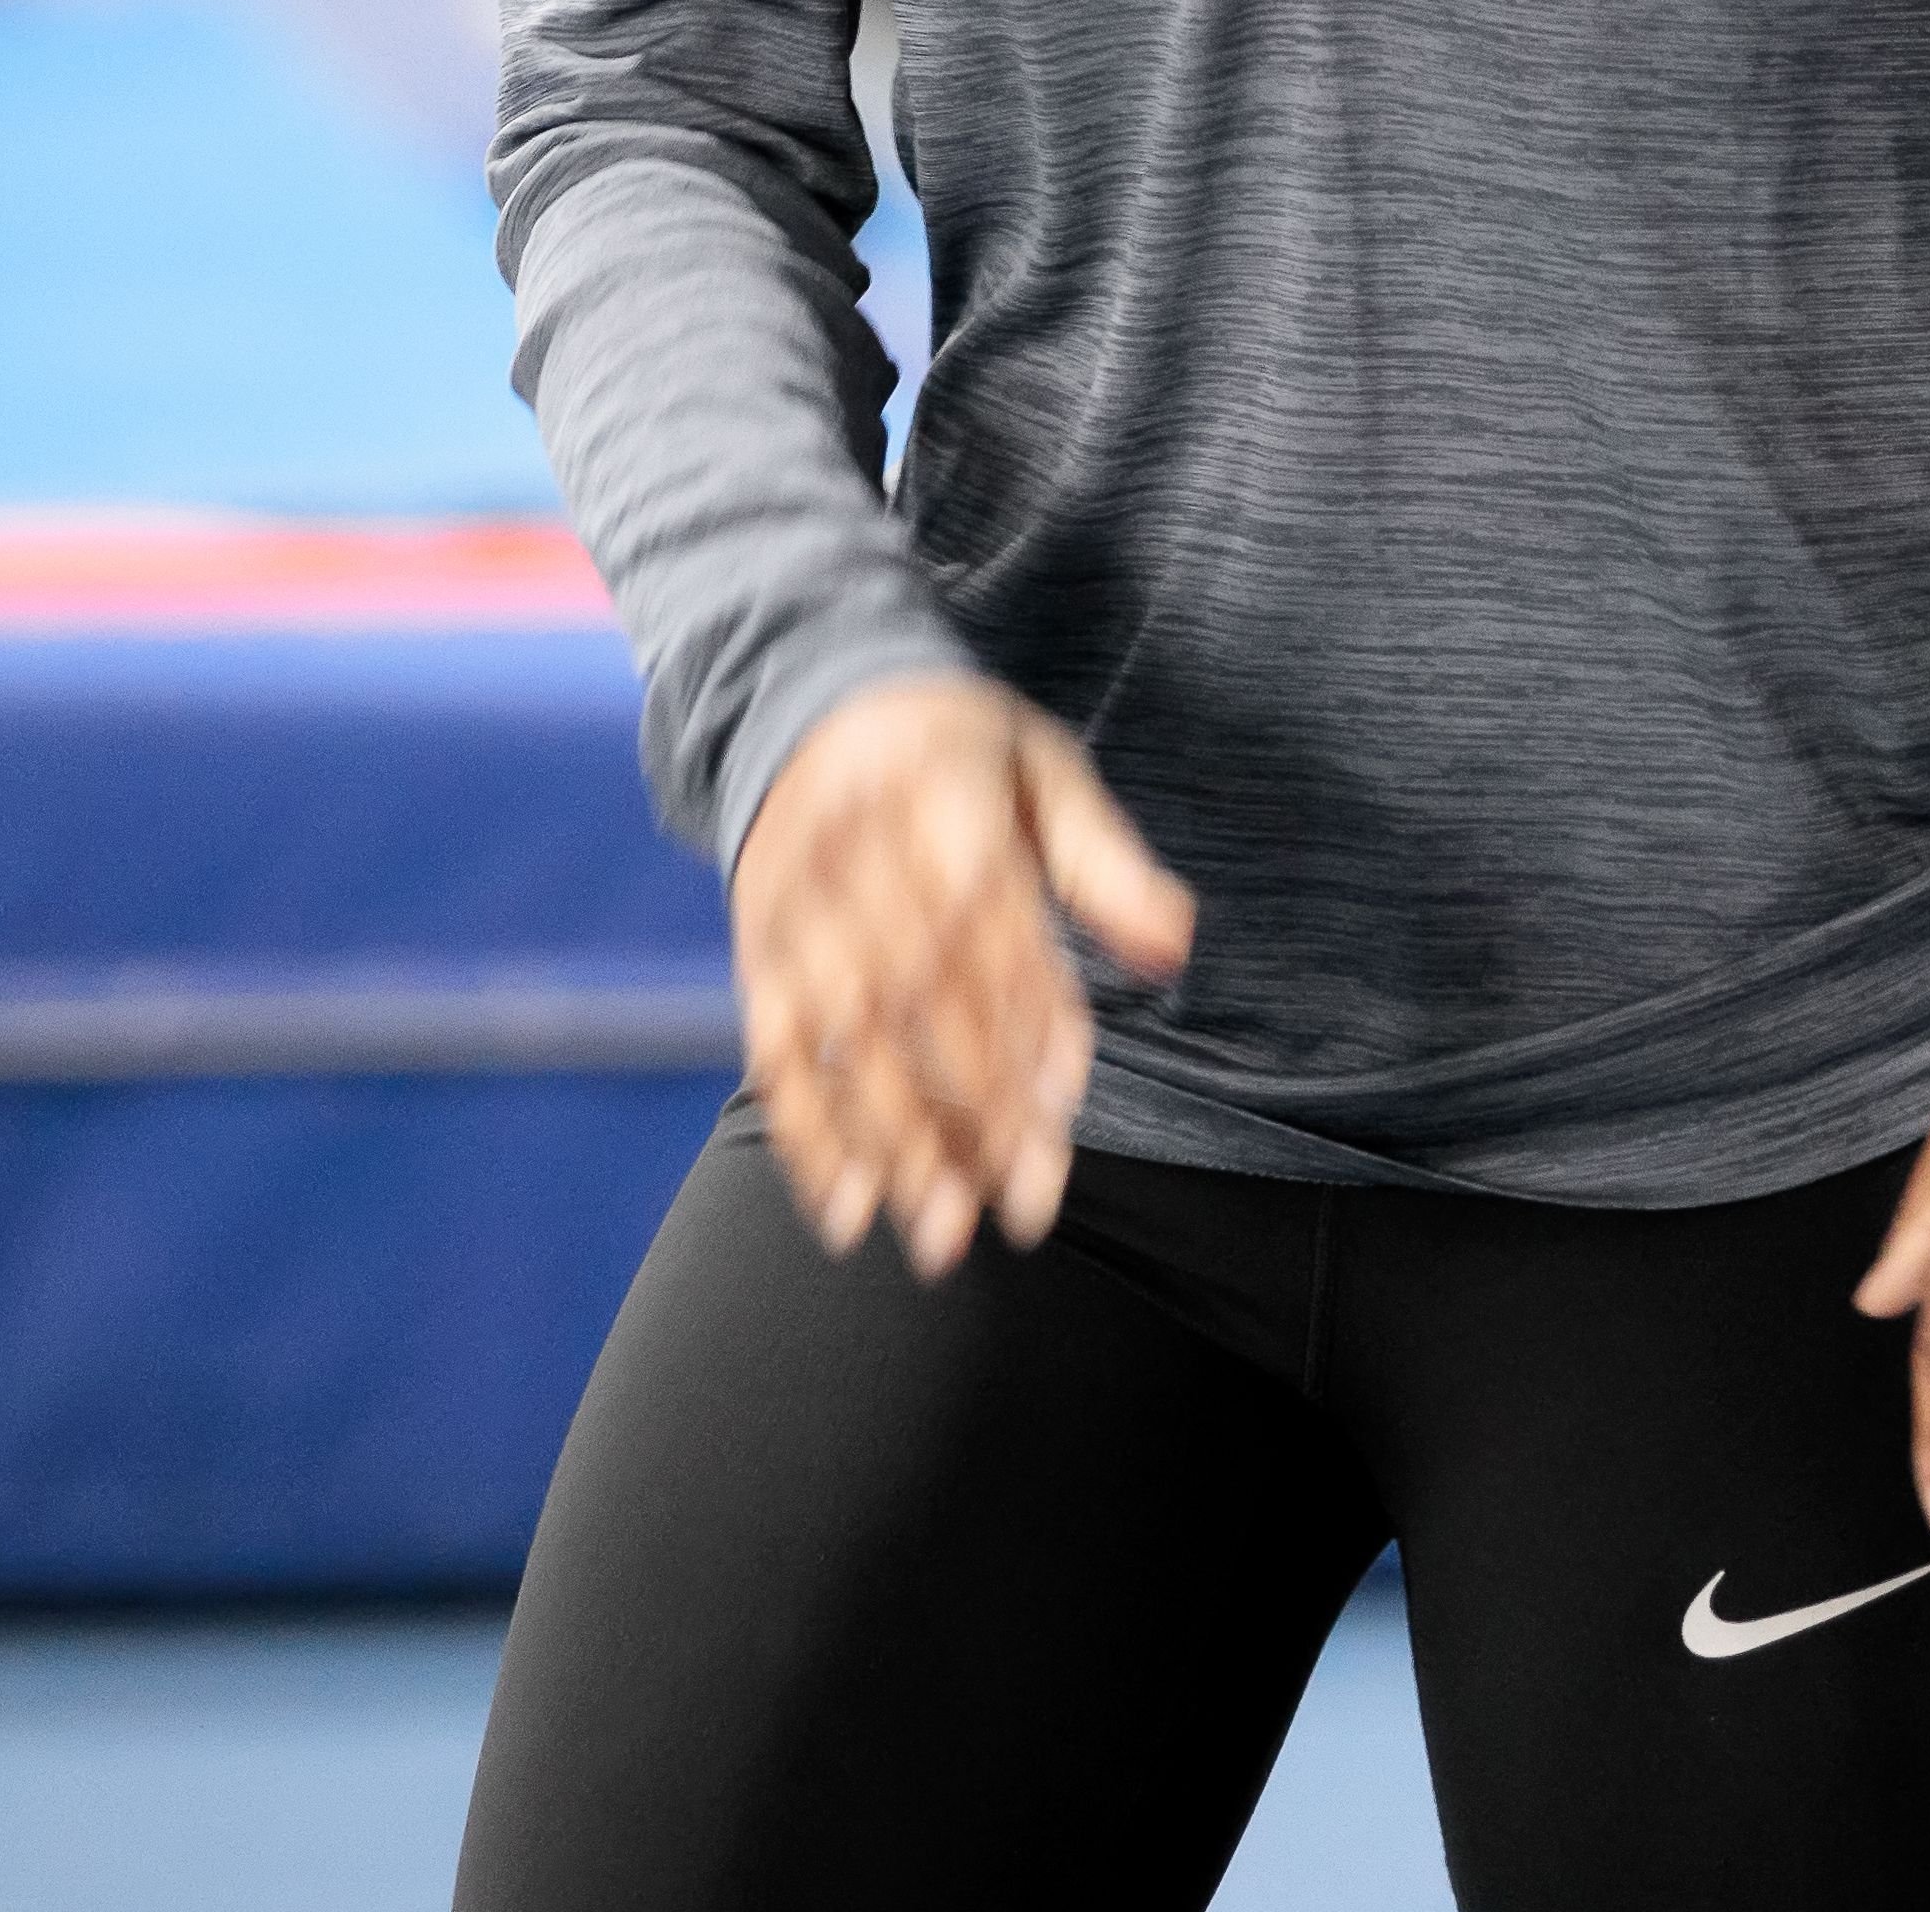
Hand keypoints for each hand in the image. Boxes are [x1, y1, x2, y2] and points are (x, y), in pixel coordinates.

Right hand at [729, 672, 1195, 1279]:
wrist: (810, 694)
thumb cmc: (960, 752)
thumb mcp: (1044, 773)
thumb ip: (1108, 864)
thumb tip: (1175, 950)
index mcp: (942, 791)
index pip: (987, 924)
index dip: (1025, 1019)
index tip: (1064, 1111)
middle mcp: (858, 845)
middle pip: (916, 994)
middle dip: (970, 1108)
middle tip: (1023, 1207)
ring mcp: (795, 897)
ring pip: (843, 1035)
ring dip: (892, 1143)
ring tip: (943, 1235)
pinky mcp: (754, 942)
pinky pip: (773, 1044)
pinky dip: (806, 1133)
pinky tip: (847, 1212)